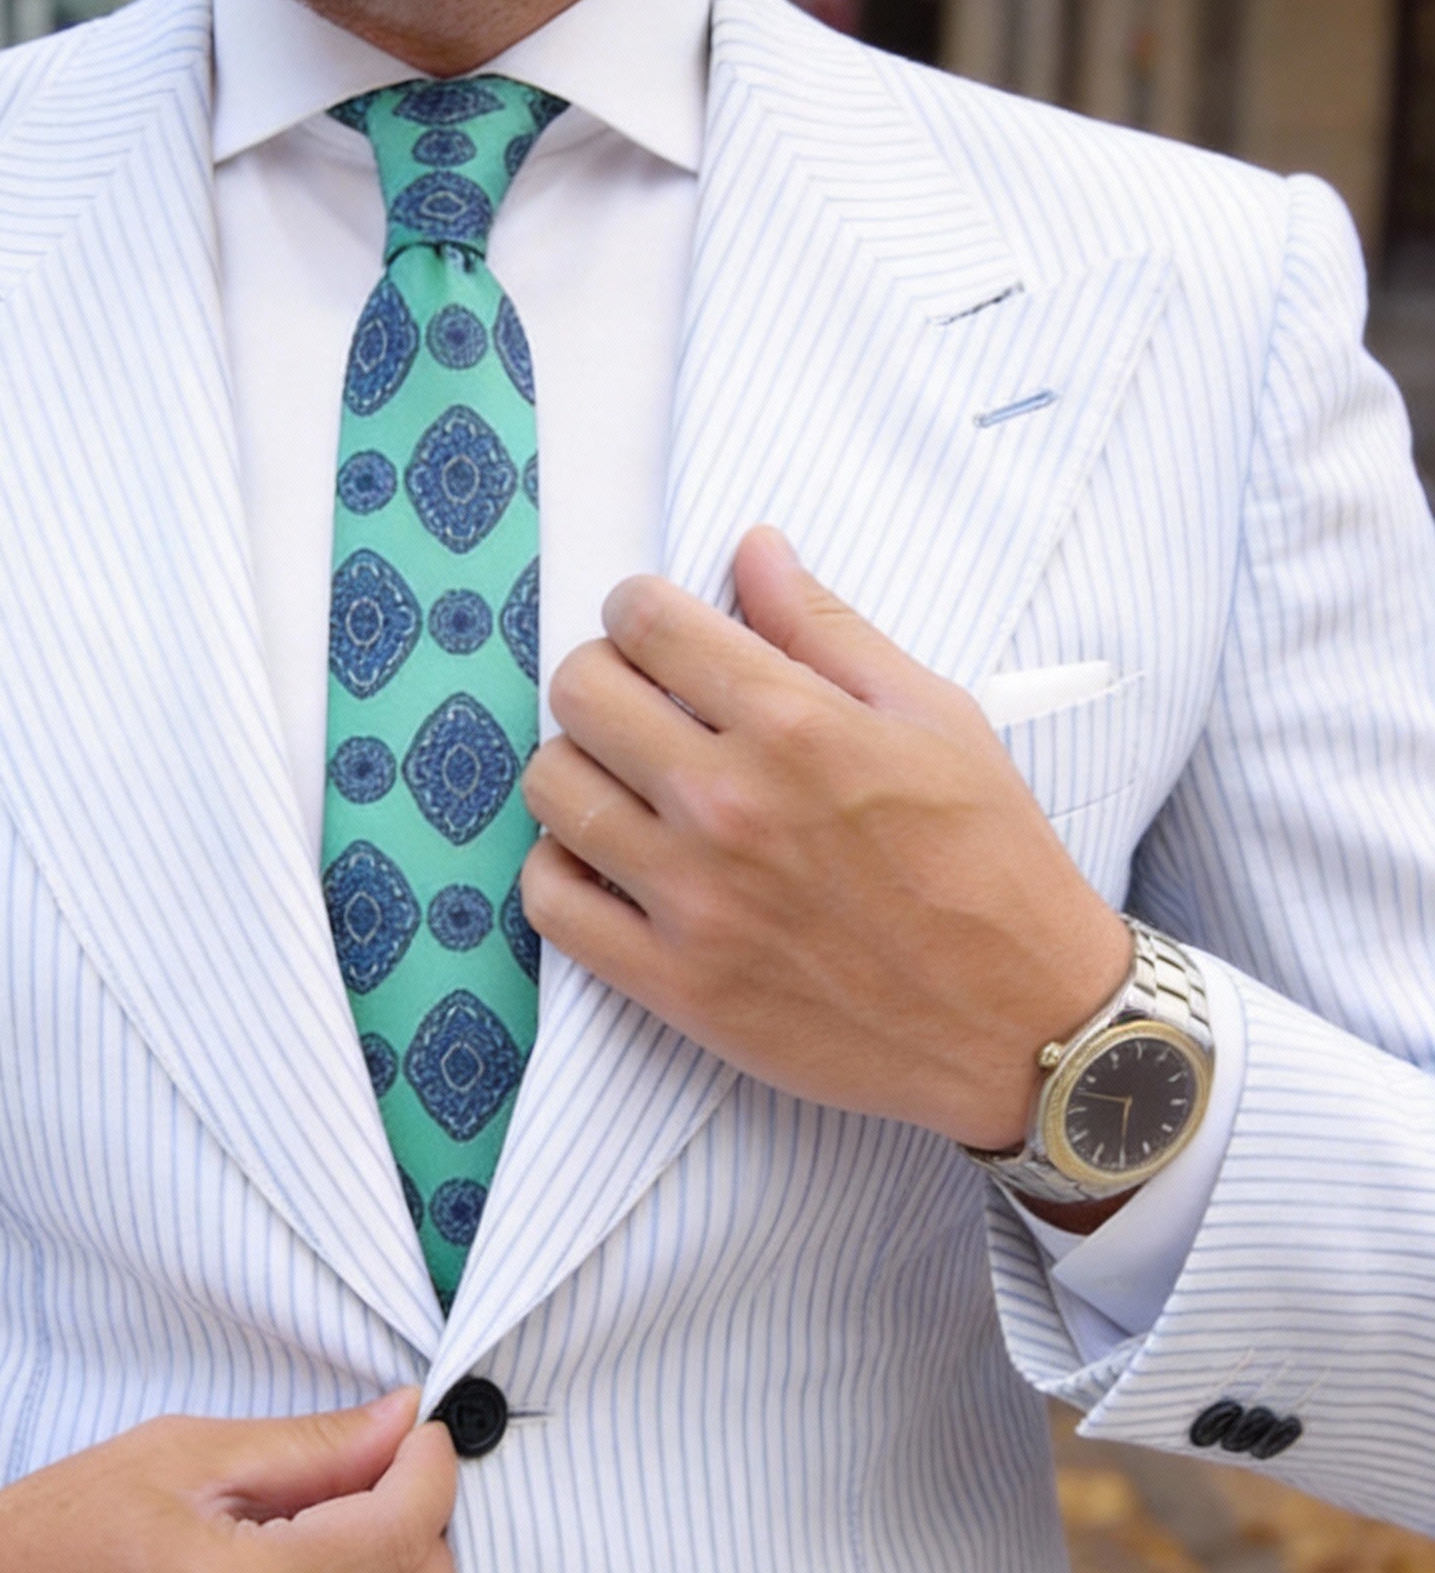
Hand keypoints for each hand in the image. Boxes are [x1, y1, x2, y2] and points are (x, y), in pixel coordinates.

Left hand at [519, 527, 1132, 1151]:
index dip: (639, 609)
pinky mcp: (674, 983)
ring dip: (576, 767)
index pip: (646, 623)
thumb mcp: (935, 717)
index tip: (654, 629)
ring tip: (623, 782)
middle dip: (601, 677)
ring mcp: (692, 898)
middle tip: (638, 702)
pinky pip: (551, 902)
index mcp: (795, 725)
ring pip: (553, 789)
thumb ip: (827, 629)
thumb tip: (753, 549)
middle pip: (579, 693)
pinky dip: (560, 870)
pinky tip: (606, 860)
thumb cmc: (989, 863)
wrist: (1021, 1023)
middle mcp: (729, 804)